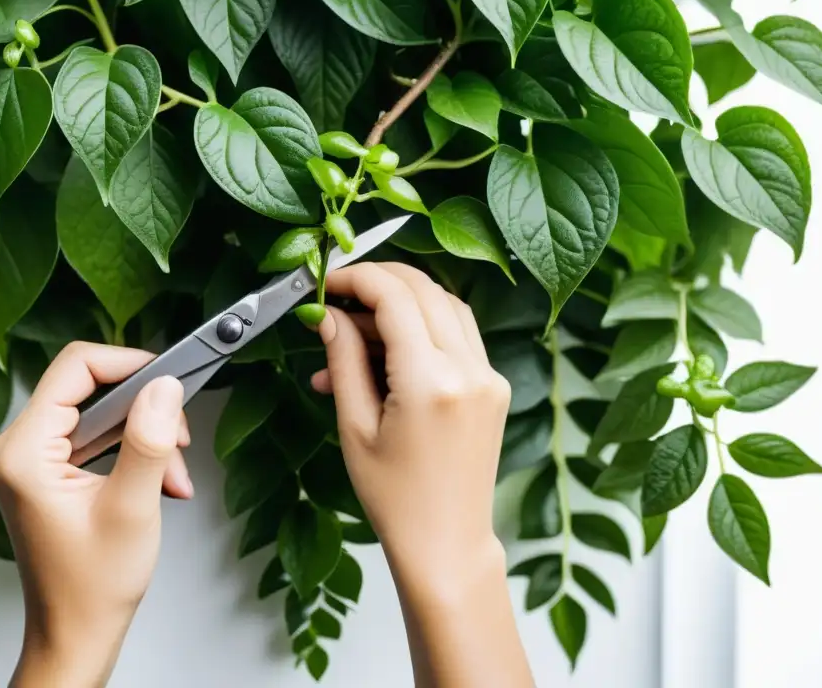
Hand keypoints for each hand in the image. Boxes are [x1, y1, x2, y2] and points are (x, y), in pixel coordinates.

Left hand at [0, 343, 191, 686]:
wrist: (76, 633)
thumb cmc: (92, 587)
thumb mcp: (132, 509)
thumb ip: (148, 442)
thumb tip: (164, 387)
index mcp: (24, 452)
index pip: (75, 368)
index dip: (129, 363)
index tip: (170, 377)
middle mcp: (19, 449)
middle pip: (90, 387)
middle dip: (145, 410)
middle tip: (178, 441)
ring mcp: (32, 461)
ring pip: (100, 413)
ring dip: (145, 437)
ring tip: (172, 475)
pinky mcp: (49, 472)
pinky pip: (97, 438)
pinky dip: (133, 452)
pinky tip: (159, 481)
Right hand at [313, 262, 509, 574]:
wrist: (446, 543)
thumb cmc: (396, 499)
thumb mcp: (355, 428)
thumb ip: (343, 361)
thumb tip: (330, 315)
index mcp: (431, 381)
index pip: (395, 297)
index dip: (357, 278)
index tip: (328, 281)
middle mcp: (469, 371)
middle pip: (424, 289)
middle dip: (378, 282)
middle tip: (340, 296)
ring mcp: (488, 377)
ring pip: (445, 304)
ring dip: (402, 303)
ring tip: (356, 333)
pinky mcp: (493, 386)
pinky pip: (458, 334)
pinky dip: (423, 328)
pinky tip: (385, 353)